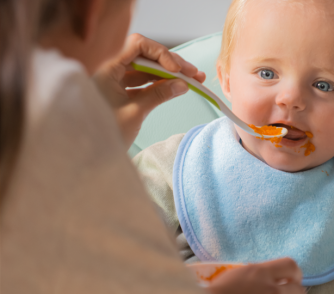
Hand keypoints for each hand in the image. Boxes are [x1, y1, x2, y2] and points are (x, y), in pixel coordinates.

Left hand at [93, 33, 205, 147]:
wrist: (88, 157)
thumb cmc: (104, 134)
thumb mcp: (134, 113)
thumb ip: (159, 95)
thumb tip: (182, 84)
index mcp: (107, 69)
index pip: (137, 46)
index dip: (161, 54)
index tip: (177, 69)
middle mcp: (111, 71)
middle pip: (145, 57)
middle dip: (170, 64)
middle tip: (194, 73)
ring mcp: (116, 82)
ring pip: (147, 70)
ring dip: (169, 74)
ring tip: (192, 81)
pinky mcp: (120, 94)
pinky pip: (143, 83)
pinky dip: (160, 85)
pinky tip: (176, 88)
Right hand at [206, 258, 304, 293]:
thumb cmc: (216, 292)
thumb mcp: (238, 274)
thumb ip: (260, 274)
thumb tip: (275, 278)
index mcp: (260, 273)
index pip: (291, 266)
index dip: (293, 273)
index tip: (290, 277)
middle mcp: (271, 291)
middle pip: (299, 290)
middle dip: (293, 291)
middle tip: (284, 293)